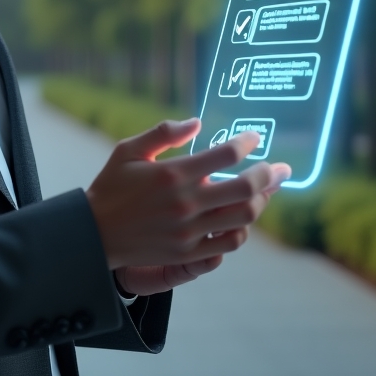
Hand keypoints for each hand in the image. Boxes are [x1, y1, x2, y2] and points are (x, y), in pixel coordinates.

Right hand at [85, 119, 290, 295]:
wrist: (94, 234)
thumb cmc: (111, 186)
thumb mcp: (128, 150)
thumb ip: (163, 133)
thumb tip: (197, 122)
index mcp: (174, 173)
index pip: (226, 155)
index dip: (246, 143)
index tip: (254, 138)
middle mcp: (186, 202)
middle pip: (245, 188)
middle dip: (269, 174)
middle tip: (281, 168)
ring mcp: (189, 230)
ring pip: (243, 217)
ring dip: (262, 201)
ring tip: (268, 191)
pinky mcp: (187, 252)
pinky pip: (228, 243)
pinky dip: (242, 229)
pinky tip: (245, 218)